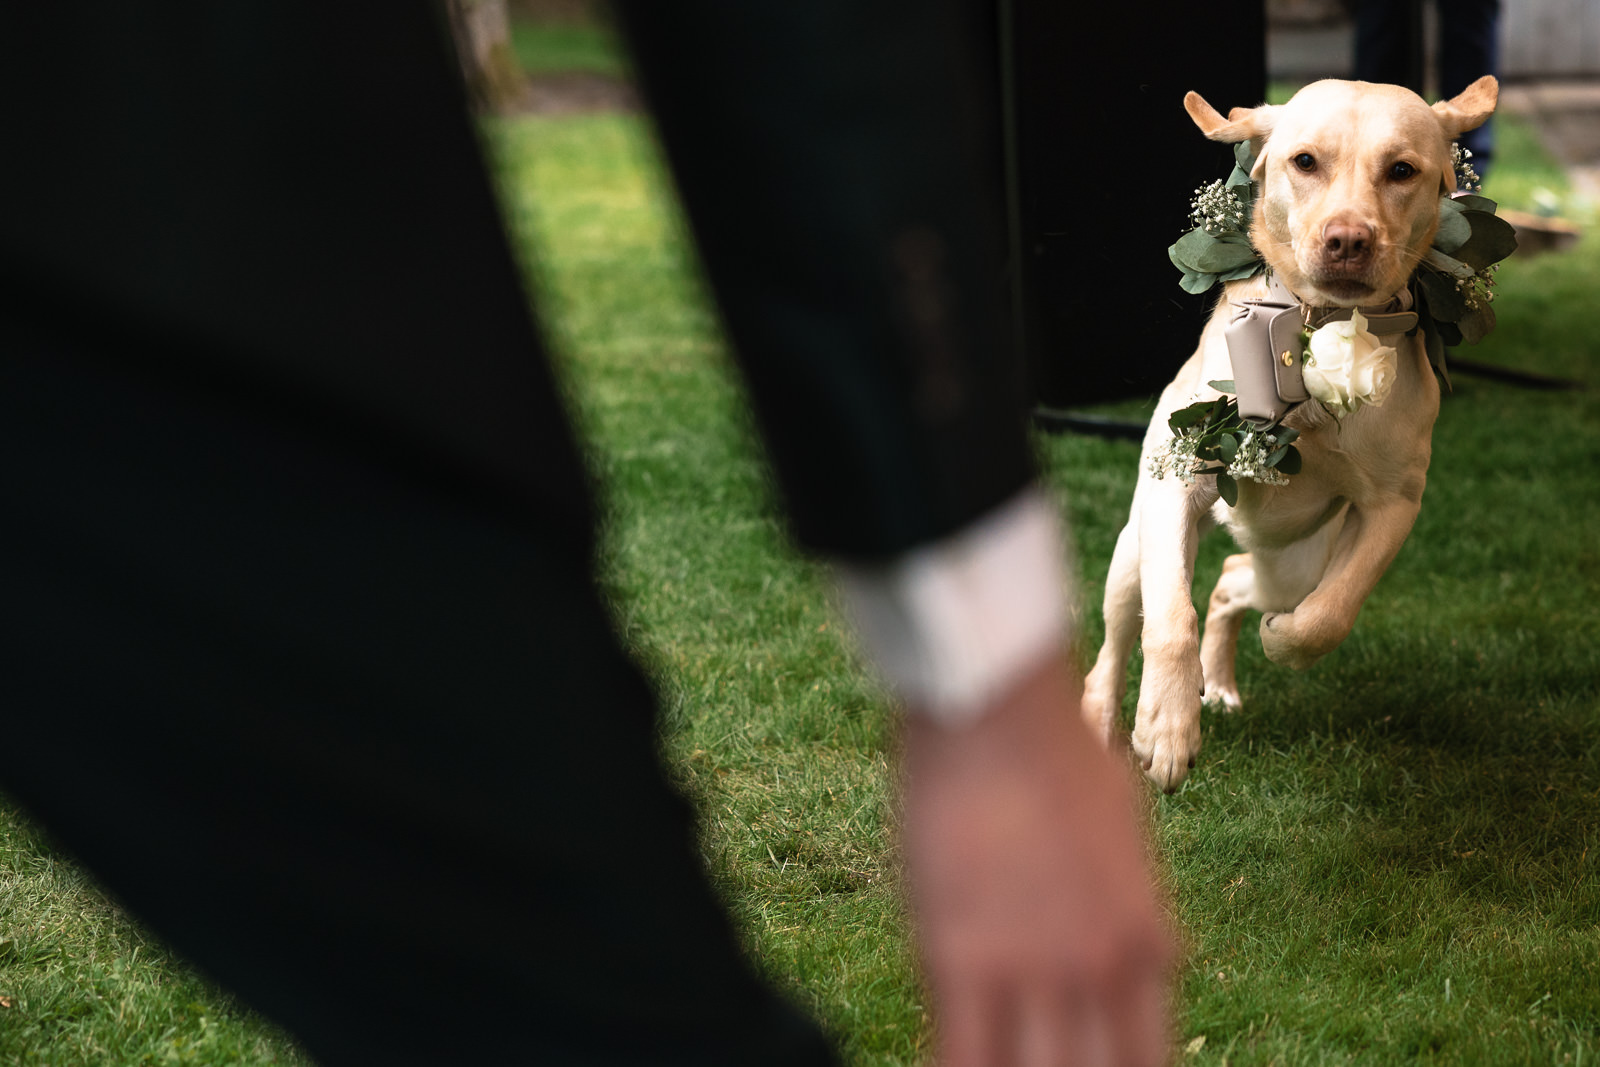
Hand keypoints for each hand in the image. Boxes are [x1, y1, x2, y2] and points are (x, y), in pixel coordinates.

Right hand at [901, 653, 1175, 1065]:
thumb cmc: (1054, 752)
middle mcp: (1099, 972)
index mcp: (1146, 946)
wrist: (997, 706)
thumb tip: (1120, 948)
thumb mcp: (1124, 840)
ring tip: (993, 1063)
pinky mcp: (959, 961)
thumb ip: (1125, 910)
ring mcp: (1032, 971)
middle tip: (1031, 1065)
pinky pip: (961, 1059)